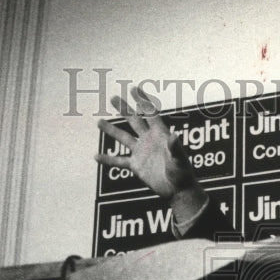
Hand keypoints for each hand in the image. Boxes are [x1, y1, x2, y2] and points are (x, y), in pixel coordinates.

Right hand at [94, 87, 206, 220]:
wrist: (178, 190)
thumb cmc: (182, 174)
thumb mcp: (179, 160)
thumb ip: (175, 148)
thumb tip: (174, 135)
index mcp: (160, 135)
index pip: (150, 113)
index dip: (142, 101)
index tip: (133, 89)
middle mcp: (149, 141)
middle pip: (134, 121)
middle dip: (124, 109)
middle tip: (113, 98)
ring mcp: (141, 152)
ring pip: (123, 138)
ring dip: (111, 130)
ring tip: (99, 122)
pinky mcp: (136, 166)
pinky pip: (119, 161)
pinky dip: (108, 159)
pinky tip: (96, 156)